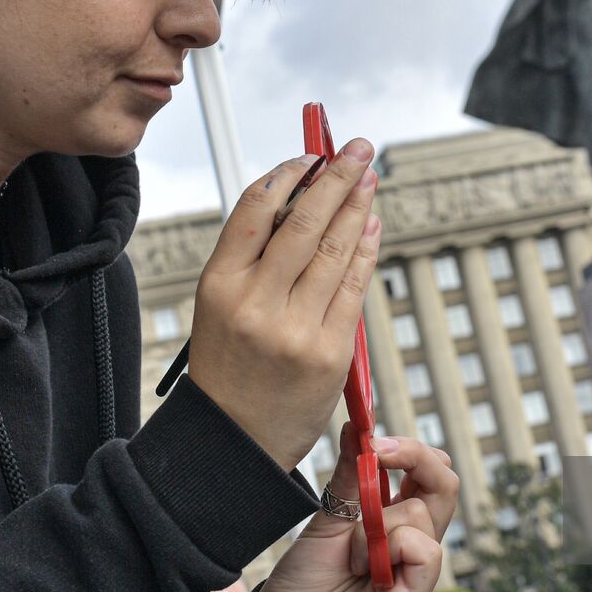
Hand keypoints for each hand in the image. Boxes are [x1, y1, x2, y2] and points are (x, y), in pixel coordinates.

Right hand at [187, 141, 380, 469]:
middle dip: (337, 177)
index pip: (257, 210)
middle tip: (358, 149)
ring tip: (370, 177)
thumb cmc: (230, 367)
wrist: (235, 442)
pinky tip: (372, 224)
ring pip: (336, 249)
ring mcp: (296, 328)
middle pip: (305, 222)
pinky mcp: (329, 351)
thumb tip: (306, 201)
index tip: (311, 156)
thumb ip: (255, 259)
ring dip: (358, 206)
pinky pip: (355, 286)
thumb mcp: (221, 307)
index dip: (289, 175)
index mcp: (219, 285)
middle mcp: (256, 303)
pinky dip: (366, 249)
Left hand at [248, 426, 459, 591]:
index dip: (411, 451)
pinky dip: (391, 548)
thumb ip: (347, 476)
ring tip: (350, 554)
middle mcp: (412, 543)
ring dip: (379, 525)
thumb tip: (356, 427)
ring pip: (425, 515)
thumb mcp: (326, 518)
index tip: (375, 439)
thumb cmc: (302, 578)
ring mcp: (415, 572)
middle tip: (379, 453)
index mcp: (396, 520)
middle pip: (445, 485)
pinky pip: (427, 553)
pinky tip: (365, 570)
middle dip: (417, 458)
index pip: (429, 474)